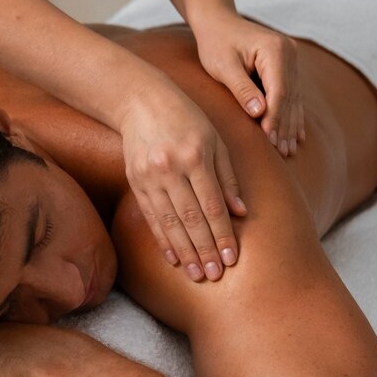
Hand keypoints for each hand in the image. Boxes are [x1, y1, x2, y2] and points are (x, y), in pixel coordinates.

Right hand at [118, 77, 246, 281]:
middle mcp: (171, 168)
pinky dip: (163, 240)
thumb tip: (241, 212)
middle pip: (191, 218)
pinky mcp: (135, 181)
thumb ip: (228, 176)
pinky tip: (174, 258)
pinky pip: (151, 217)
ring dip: (185, 251)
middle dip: (205, 249)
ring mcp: (149, 176)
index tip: (232, 257)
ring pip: (169, 222)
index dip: (223, 234)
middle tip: (216, 275)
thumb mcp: (215, 140)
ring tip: (198, 274)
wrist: (141, 101)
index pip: (212, 205)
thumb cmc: (187, 119)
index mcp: (196, 155)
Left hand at [194, 12, 304, 156]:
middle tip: (282, 153)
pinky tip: (296, 135)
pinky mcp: (288, 65)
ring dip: (290, 124)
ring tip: (288, 150)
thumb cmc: (216, 43)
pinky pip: (292, 94)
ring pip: (293, 98)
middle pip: (289, 96)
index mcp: (274, 50)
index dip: (275, 118)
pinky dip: (291, 114)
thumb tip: (259, 113)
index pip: (279, 91)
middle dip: (285, 126)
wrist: (218, 22)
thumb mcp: (223, 67)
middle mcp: (289, 52)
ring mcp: (291, 58)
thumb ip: (242, 89)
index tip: (269, 140)